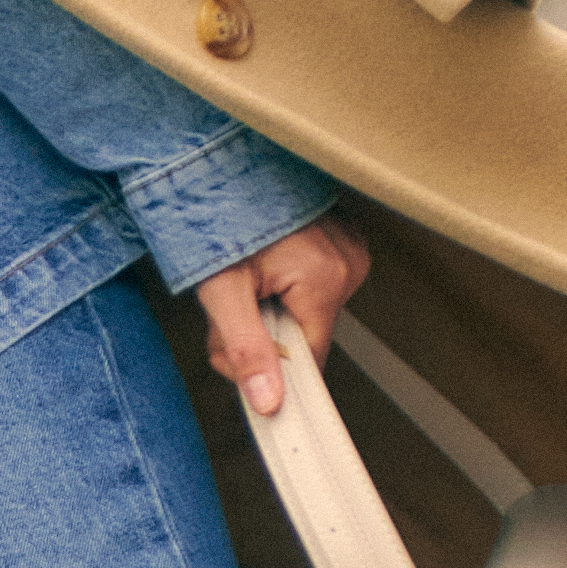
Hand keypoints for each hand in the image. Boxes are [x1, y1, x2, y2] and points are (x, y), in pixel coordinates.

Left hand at [195, 213, 371, 421]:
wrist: (219, 166)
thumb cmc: (218, 219)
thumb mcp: (222, 291)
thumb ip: (246, 349)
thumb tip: (269, 400)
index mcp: (325, 278)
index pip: (310, 358)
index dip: (271, 366)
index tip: (238, 359)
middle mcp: (346, 263)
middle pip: (306, 335)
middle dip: (263, 332)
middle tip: (232, 301)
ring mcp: (348, 249)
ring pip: (309, 312)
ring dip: (272, 308)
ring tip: (248, 275)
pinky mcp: (342, 240)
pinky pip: (315, 286)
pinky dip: (285, 285)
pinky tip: (267, 264)